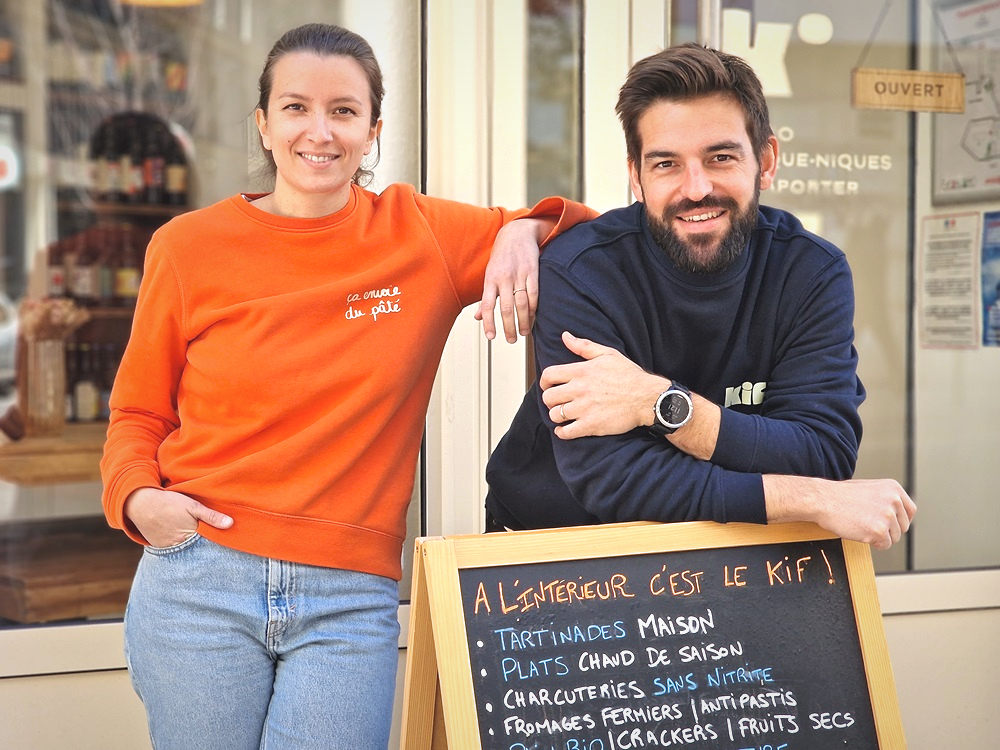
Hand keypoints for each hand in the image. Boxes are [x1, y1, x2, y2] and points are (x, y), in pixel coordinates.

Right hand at [123, 486, 233, 547]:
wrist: (140, 503)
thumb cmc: (169, 502)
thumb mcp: (192, 505)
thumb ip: (211, 516)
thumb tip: (230, 524)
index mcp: (189, 536)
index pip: (207, 546)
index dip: (216, 546)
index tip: (227, 550)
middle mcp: (179, 546)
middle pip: (196, 552)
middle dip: (205, 552)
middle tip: (215, 556)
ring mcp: (168, 549)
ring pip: (185, 553)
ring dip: (192, 552)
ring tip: (200, 552)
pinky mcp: (159, 548)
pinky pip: (173, 553)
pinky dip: (180, 551)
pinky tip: (185, 547)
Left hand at [475, 219, 541, 342]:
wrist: (517, 233)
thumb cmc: (502, 256)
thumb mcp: (489, 274)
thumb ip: (485, 296)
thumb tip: (478, 317)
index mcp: (490, 279)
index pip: (487, 305)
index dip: (488, 323)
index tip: (491, 336)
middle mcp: (503, 278)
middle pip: (505, 308)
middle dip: (508, 327)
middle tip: (511, 340)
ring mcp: (519, 275)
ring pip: (521, 304)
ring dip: (523, 321)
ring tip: (523, 332)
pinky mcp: (533, 272)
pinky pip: (534, 294)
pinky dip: (533, 308)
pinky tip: (532, 316)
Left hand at [541, 332, 664, 438]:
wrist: (647, 398)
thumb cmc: (629, 375)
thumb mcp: (608, 354)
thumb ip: (583, 345)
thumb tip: (565, 336)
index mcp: (581, 371)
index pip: (548, 375)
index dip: (544, 382)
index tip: (547, 386)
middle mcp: (579, 389)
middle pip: (548, 397)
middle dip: (550, 400)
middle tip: (557, 402)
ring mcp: (584, 408)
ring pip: (555, 415)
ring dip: (556, 416)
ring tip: (563, 415)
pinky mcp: (590, 425)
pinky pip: (566, 432)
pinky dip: (562, 432)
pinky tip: (566, 429)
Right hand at [765, 475, 916, 550]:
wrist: (822, 500)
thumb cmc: (839, 495)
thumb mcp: (869, 489)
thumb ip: (886, 500)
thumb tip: (897, 515)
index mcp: (894, 488)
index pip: (910, 511)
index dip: (901, 521)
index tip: (892, 525)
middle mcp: (894, 500)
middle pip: (903, 527)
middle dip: (888, 530)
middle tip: (868, 525)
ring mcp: (888, 516)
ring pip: (894, 538)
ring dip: (879, 537)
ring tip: (861, 525)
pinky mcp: (880, 530)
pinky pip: (884, 545)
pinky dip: (873, 543)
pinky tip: (860, 532)